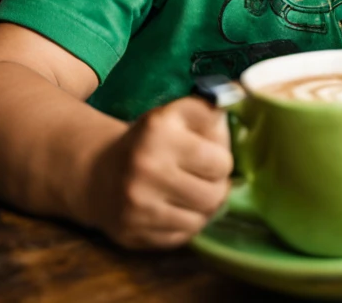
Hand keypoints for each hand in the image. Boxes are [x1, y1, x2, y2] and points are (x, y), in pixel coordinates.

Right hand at [86, 97, 232, 248]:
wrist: (98, 171)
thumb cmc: (150, 139)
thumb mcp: (177, 113)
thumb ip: (212, 110)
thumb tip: (243, 102)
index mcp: (161, 131)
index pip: (221, 162)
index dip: (222, 160)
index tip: (211, 156)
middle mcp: (147, 168)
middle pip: (214, 195)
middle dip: (217, 187)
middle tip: (206, 179)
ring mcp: (137, 205)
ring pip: (201, 220)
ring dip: (203, 209)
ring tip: (193, 193)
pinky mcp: (132, 233)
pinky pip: (181, 238)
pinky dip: (185, 225)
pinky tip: (176, 208)